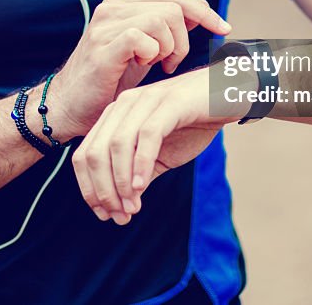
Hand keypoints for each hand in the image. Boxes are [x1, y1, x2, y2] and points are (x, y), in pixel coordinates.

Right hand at [46, 0, 230, 141]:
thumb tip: (201, 9)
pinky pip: (143, 38)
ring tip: (158, 66)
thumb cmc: (110, 79)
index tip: (223, 29)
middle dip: (185, 38)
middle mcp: (113, 6)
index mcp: (124, 1)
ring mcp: (105, 24)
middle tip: (172, 63)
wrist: (69, 106)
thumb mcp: (145, 48)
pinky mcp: (102, 47)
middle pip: (174, 6)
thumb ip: (168, 26)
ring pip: (162, 19)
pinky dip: (152, 54)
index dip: (204, 12)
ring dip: (170, 48)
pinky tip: (144, 67)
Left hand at [72, 68, 223, 224]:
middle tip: (120, 215)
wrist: (226, 97)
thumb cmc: (192, 124)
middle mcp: (124, 104)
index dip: (89, 188)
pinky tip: (141, 187)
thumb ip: (139, 176)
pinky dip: (141, 164)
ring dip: (121, 182)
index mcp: (115, 115)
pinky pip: (147, 136)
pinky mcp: (169, 103)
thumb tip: (121, 207)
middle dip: (103, 190)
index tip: (104, 214)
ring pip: (117, 145)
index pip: (85, 154)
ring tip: (132, 207)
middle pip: (95, 152)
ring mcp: (146, 101)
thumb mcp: (160, 157)